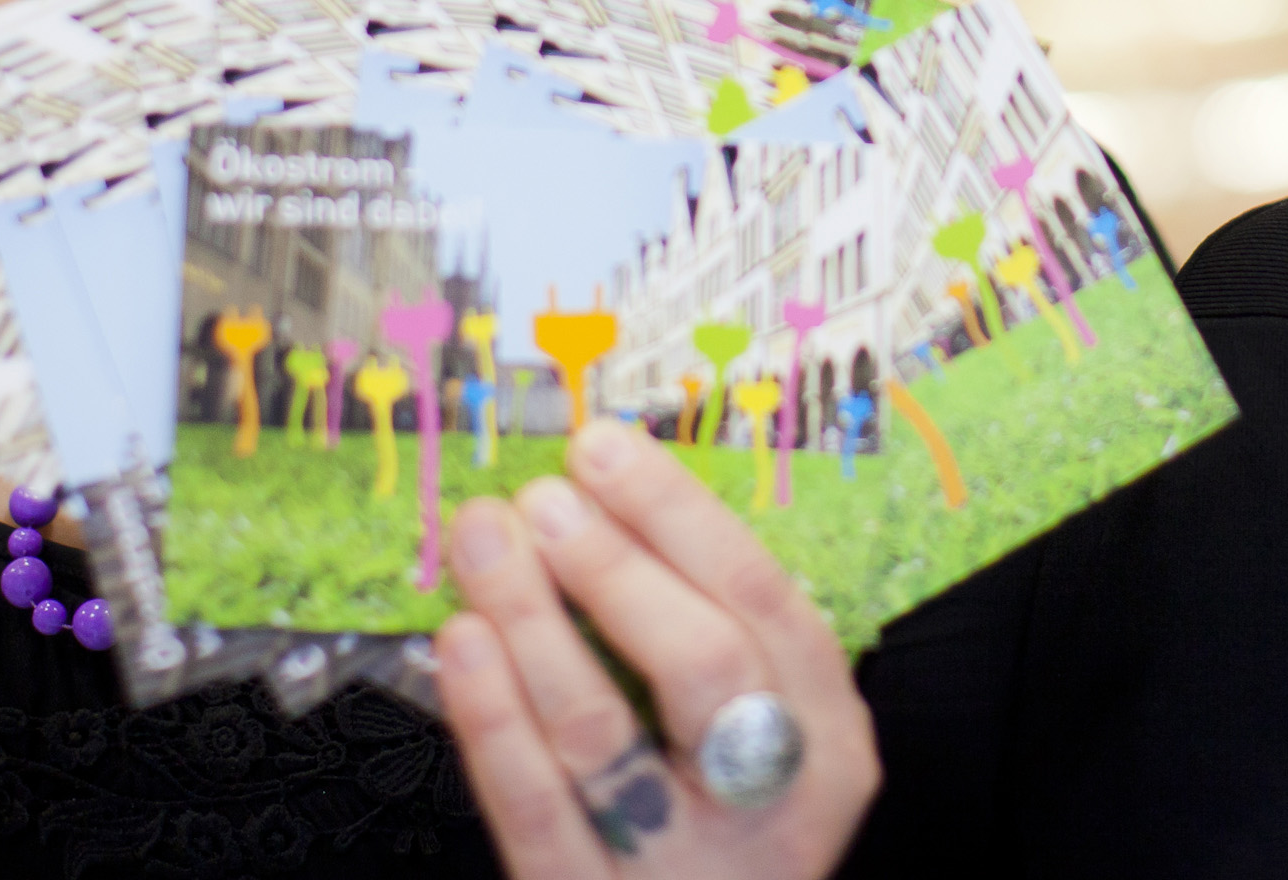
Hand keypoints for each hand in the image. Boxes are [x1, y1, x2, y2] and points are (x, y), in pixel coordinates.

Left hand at [436, 421, 879, 878]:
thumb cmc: (721, 825)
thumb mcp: (757, 738)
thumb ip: (713, 643)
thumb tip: (607, 504)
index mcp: (826, 740)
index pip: (765, 600)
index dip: (679, 515)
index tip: (603, 448)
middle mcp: (770, 803)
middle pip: (703, 661)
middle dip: (614, 564)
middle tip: (543, 497)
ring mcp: (683, 863)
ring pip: (602, 732)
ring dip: (534, 619)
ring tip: (484, 540)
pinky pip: (535, 807)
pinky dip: (492, 715)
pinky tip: (461, 641)